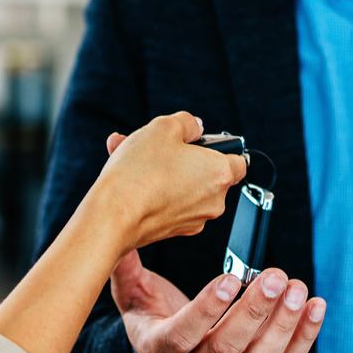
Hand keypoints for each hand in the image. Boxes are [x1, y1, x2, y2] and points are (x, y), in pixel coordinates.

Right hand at [83, 112, 244, 253]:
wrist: (113, 216)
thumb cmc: (139, 173)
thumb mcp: (163, 127)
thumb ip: (187, 122)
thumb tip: (195, 127)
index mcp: (220, 174)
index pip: (239, 160)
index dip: (220, 147)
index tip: (199, 142)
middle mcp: (214, 201)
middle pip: (206, 172)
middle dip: (183, 157)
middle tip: (158, 145)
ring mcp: (194, 219)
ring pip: (184, 187)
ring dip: (164, 170)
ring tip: (133, 157)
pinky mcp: (174, 231)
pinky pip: (170, 202)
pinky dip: (156, 189)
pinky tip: (131, 177)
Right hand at [111, 250, 324, 352]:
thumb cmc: (153, 318)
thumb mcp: (133, 295)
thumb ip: (126, 268)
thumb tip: (119, 239)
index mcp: (158, 351)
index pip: (182, 335)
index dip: (206, 309)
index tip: (231, 278)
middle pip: (225, 349)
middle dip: (254, 312)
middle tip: (275, 275)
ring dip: (282, 326)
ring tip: (297, 288)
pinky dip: (302, 339)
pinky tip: (315, 308)